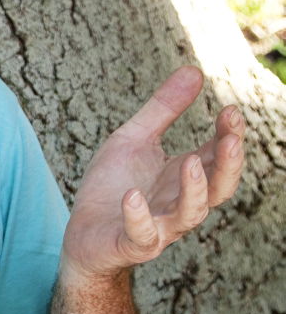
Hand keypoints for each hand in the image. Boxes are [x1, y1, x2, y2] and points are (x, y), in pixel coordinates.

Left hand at [61, 66, 244, 281]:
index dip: (228, 136)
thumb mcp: (133, 139)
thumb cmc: (112, 186)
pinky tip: (132, 196)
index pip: (217, 156)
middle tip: (231, 137)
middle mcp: (179, 203)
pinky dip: (138, 217)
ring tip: (189, 161)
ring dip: (194, 190)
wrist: (83, 235)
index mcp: (184, 177)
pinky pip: (141, 235)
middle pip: (218, 187)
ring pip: (190, 214)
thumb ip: (163, 110)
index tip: (231, 110)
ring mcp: (158, 226)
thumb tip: (194, 70)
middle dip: (227, 163)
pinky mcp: (130, 243)